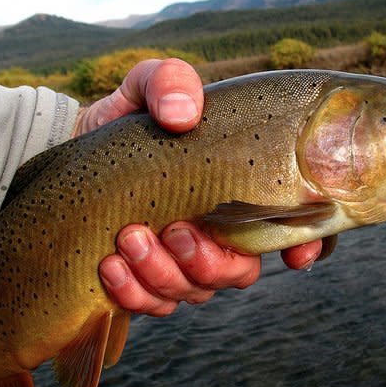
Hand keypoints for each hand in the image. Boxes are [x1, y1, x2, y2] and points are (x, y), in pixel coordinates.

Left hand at [77, 58, 322, 315]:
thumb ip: (171, 82)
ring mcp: (184, 261)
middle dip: (209, 262)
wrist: (77, 144)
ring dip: (165, 273)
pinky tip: (109, 264)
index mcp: (238, 190)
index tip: (296, 255)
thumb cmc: (130, 117)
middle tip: (172, 230)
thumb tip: (182, 114)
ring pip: (197, 292)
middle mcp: (219, 232)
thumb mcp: (148, 85)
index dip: (307, 245)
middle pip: (241, 272)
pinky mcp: (146, 281)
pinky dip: (134, 292)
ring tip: (129, 238)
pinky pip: (154, 304)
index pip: (291, 226)